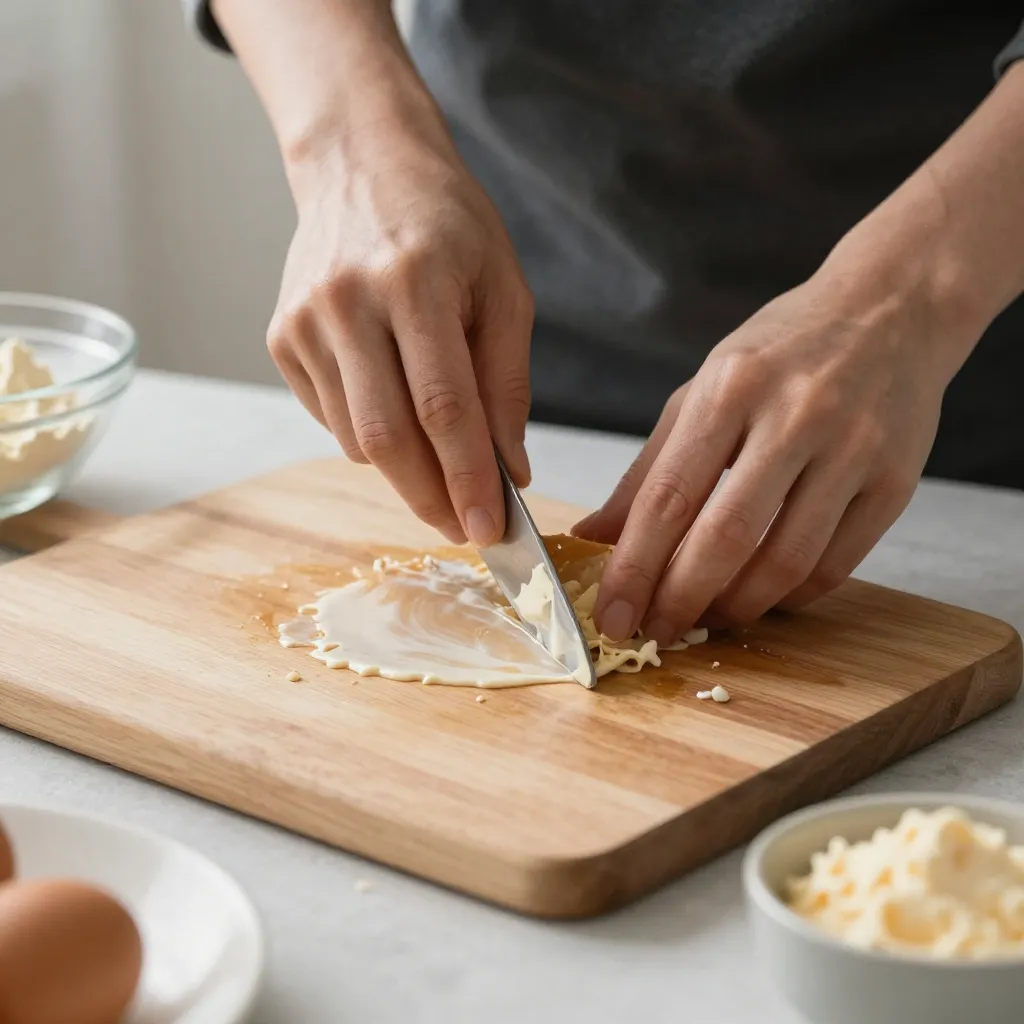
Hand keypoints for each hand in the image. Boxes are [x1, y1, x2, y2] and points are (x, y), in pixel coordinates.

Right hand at [267, 117, 532, 546]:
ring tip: (441, 460)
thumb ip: (506, 383)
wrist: (362, 165)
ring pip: (357, 438)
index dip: (467, 479)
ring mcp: (304, 322)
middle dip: (431, 498)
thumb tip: (508, 470)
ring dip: (405, 469)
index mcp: (414, 282)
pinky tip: (395, 405)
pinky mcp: (281, 338)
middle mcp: (347, 302)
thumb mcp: (503, 290)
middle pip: (388, 437)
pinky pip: (332, 418)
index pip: (443, 408)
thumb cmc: (448, 226)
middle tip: (463, 529)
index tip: (489, 529)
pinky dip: (372, 436)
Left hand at [575, 269, 956, 643]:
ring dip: (736, 607)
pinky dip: (790, 598)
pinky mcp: (896, 482)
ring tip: (706, 617)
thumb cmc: (781, 352)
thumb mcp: (701, 392)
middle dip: (680, 600)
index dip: (634, 568)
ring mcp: (853, 450)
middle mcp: (794, 416)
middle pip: (726, 537)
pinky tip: (760, 598)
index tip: (611, 614)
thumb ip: (648, 470)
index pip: (669, 497)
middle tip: (656, 632)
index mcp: (730, 389)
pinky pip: (836, 565)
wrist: (890, 310)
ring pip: (785, 562)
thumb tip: (594, 537)